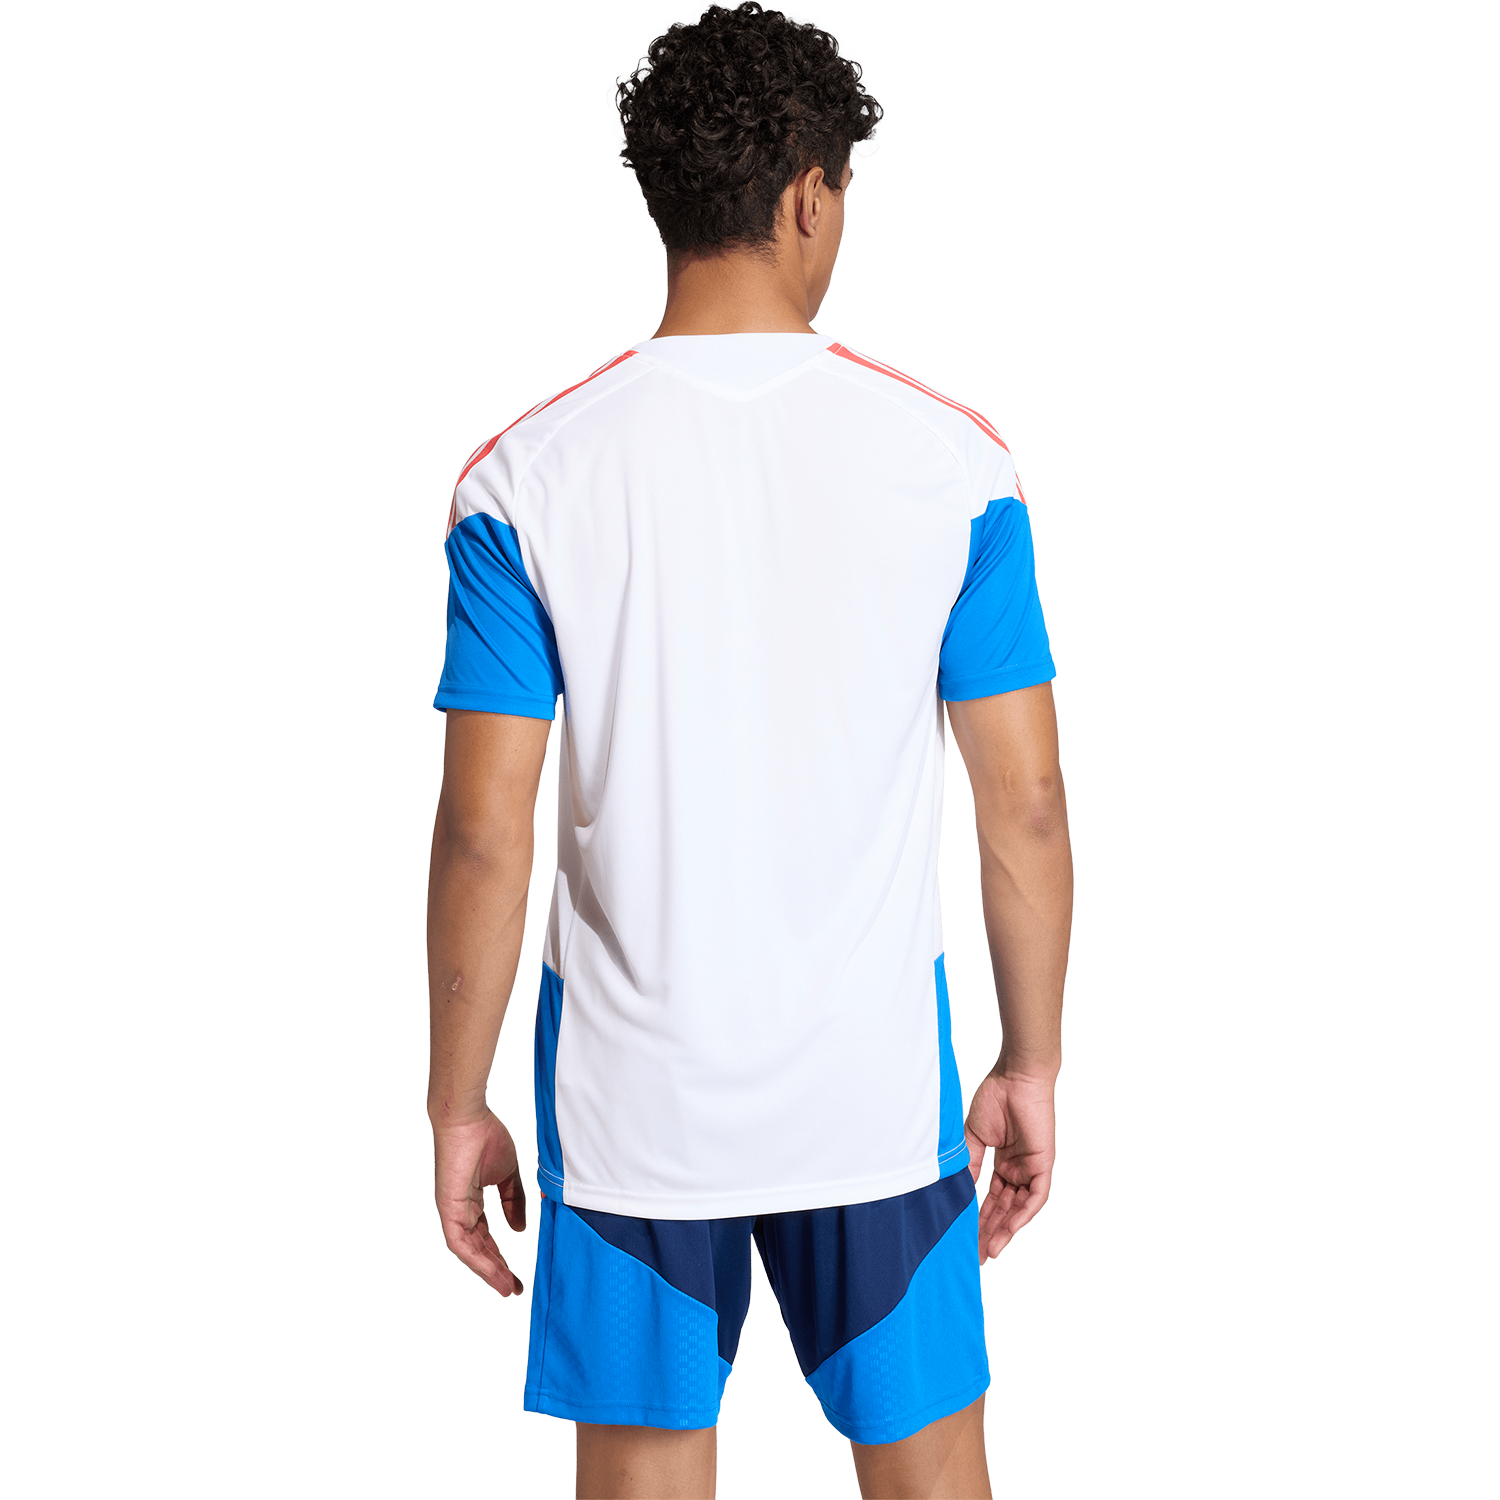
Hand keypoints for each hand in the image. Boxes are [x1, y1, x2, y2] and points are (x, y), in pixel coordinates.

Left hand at [432, 1108, 527, 1295]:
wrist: (468, 1118)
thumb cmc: (484, 1136)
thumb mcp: (507, 1174)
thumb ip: (514, 1201)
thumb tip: (519, 1228)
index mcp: (470, 1201)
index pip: (484, 1237)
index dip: (499, 1256)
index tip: (514, 1274)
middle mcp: (459, 1210)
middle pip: (478, 1248)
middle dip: (495, 1269)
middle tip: (513, 1286)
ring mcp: (452, 1210)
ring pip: (469, 1250)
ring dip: (488, 1269)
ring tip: (506, 1285)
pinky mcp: (448, 1208)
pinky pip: (461, 1241)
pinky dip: (476, 1258)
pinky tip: (492, 1269)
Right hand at [964, 1065, 1055, 1260]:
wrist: (1016, 1078)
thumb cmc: (996, 1097)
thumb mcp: (974, 1137)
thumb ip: (969, 1164)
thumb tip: (957, 1190)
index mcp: (1003, 1162)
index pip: (991, 1198)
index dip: (979, 1218)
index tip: (966, 1237)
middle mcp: (1017, 1169)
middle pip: (1003, 1209)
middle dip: (989, 1232)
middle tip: (975, 1253)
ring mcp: (1031, 1168)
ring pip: (1018, 1208)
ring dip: (1003, 1229)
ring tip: (987, 1249)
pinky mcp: (1044, 1165)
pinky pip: (1034, 1197)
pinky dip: (1021, 1214)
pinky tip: (1007, 1230)